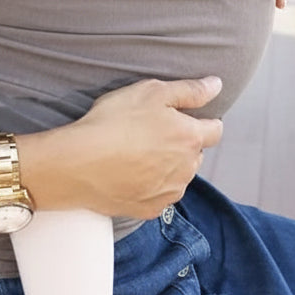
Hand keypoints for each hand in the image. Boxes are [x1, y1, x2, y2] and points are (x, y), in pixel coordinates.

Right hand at [31, 77, 223, 218]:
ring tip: (138, 152)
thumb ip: (190, 90)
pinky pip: (160, 195)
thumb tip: (217, 85)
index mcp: (190, 138)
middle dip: (183, 142)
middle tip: (152, 131)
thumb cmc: (114, 122)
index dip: (203, 120)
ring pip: (179, 175)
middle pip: (196, 153)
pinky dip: (152, 185)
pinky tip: (131, 173)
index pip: (215, 130)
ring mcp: (169, 192)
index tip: (183, 117)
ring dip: (169, 164)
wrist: (78, 164)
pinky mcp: (150, 210)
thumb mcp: (152, 92)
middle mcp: (187, 169)